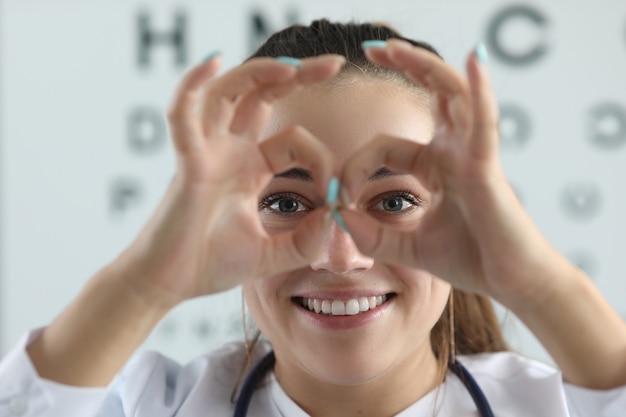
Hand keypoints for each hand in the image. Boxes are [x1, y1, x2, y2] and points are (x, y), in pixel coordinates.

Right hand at [115, 54, 344, 306]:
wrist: (168, 284)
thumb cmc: (209, 265)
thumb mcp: (271, 254)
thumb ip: (305, 241)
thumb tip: (335, 217)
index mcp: (250, 168)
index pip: (295, 140)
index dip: (321, 159)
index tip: (335, 194)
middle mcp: (229, 152)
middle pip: (261, 95)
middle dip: (298, 75)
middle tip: (335, 64)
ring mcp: (206, 153)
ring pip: (227, 94)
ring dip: (257, 73)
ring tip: (292, 66)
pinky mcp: (186, 164)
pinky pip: (183, 116)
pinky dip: (193, 85)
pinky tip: (214, 61)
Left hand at [340, 40, 558, 304]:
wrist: (509, 283)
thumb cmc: (470, 259)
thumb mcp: (408, 248)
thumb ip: (372, 236)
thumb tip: (337, 218)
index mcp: (437, 166)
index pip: (386, 146)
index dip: (356, 165)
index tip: (337, 194)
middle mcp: (456, 151)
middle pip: (430, 95)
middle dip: (404, 67)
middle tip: (372, 48)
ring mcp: (473, 153)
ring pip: (452, 94)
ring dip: (424, 66)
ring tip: (393, 47)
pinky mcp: (487, 166)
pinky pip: (483, 122)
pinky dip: (479, 90)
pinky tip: (474, 59)